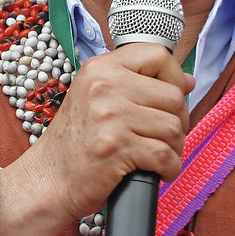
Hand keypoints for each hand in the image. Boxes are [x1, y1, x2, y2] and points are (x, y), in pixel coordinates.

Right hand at [0, 43, 191, 235]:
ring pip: (173, 128)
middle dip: (178, 121)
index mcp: (100, 69)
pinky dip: (169, 168)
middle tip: (165, 137)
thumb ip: (138, 85)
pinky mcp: (117, 147)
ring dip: (174, 148)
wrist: (48, 180)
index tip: (172, 97)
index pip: (158, 55)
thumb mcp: (97, 99)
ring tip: (158, 156)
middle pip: (173, 96)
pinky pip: (165, 155)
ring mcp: (110, 116)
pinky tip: (158, 171)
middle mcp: (104, 87)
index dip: (174, 77)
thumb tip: (187, 81)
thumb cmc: (76, 143)